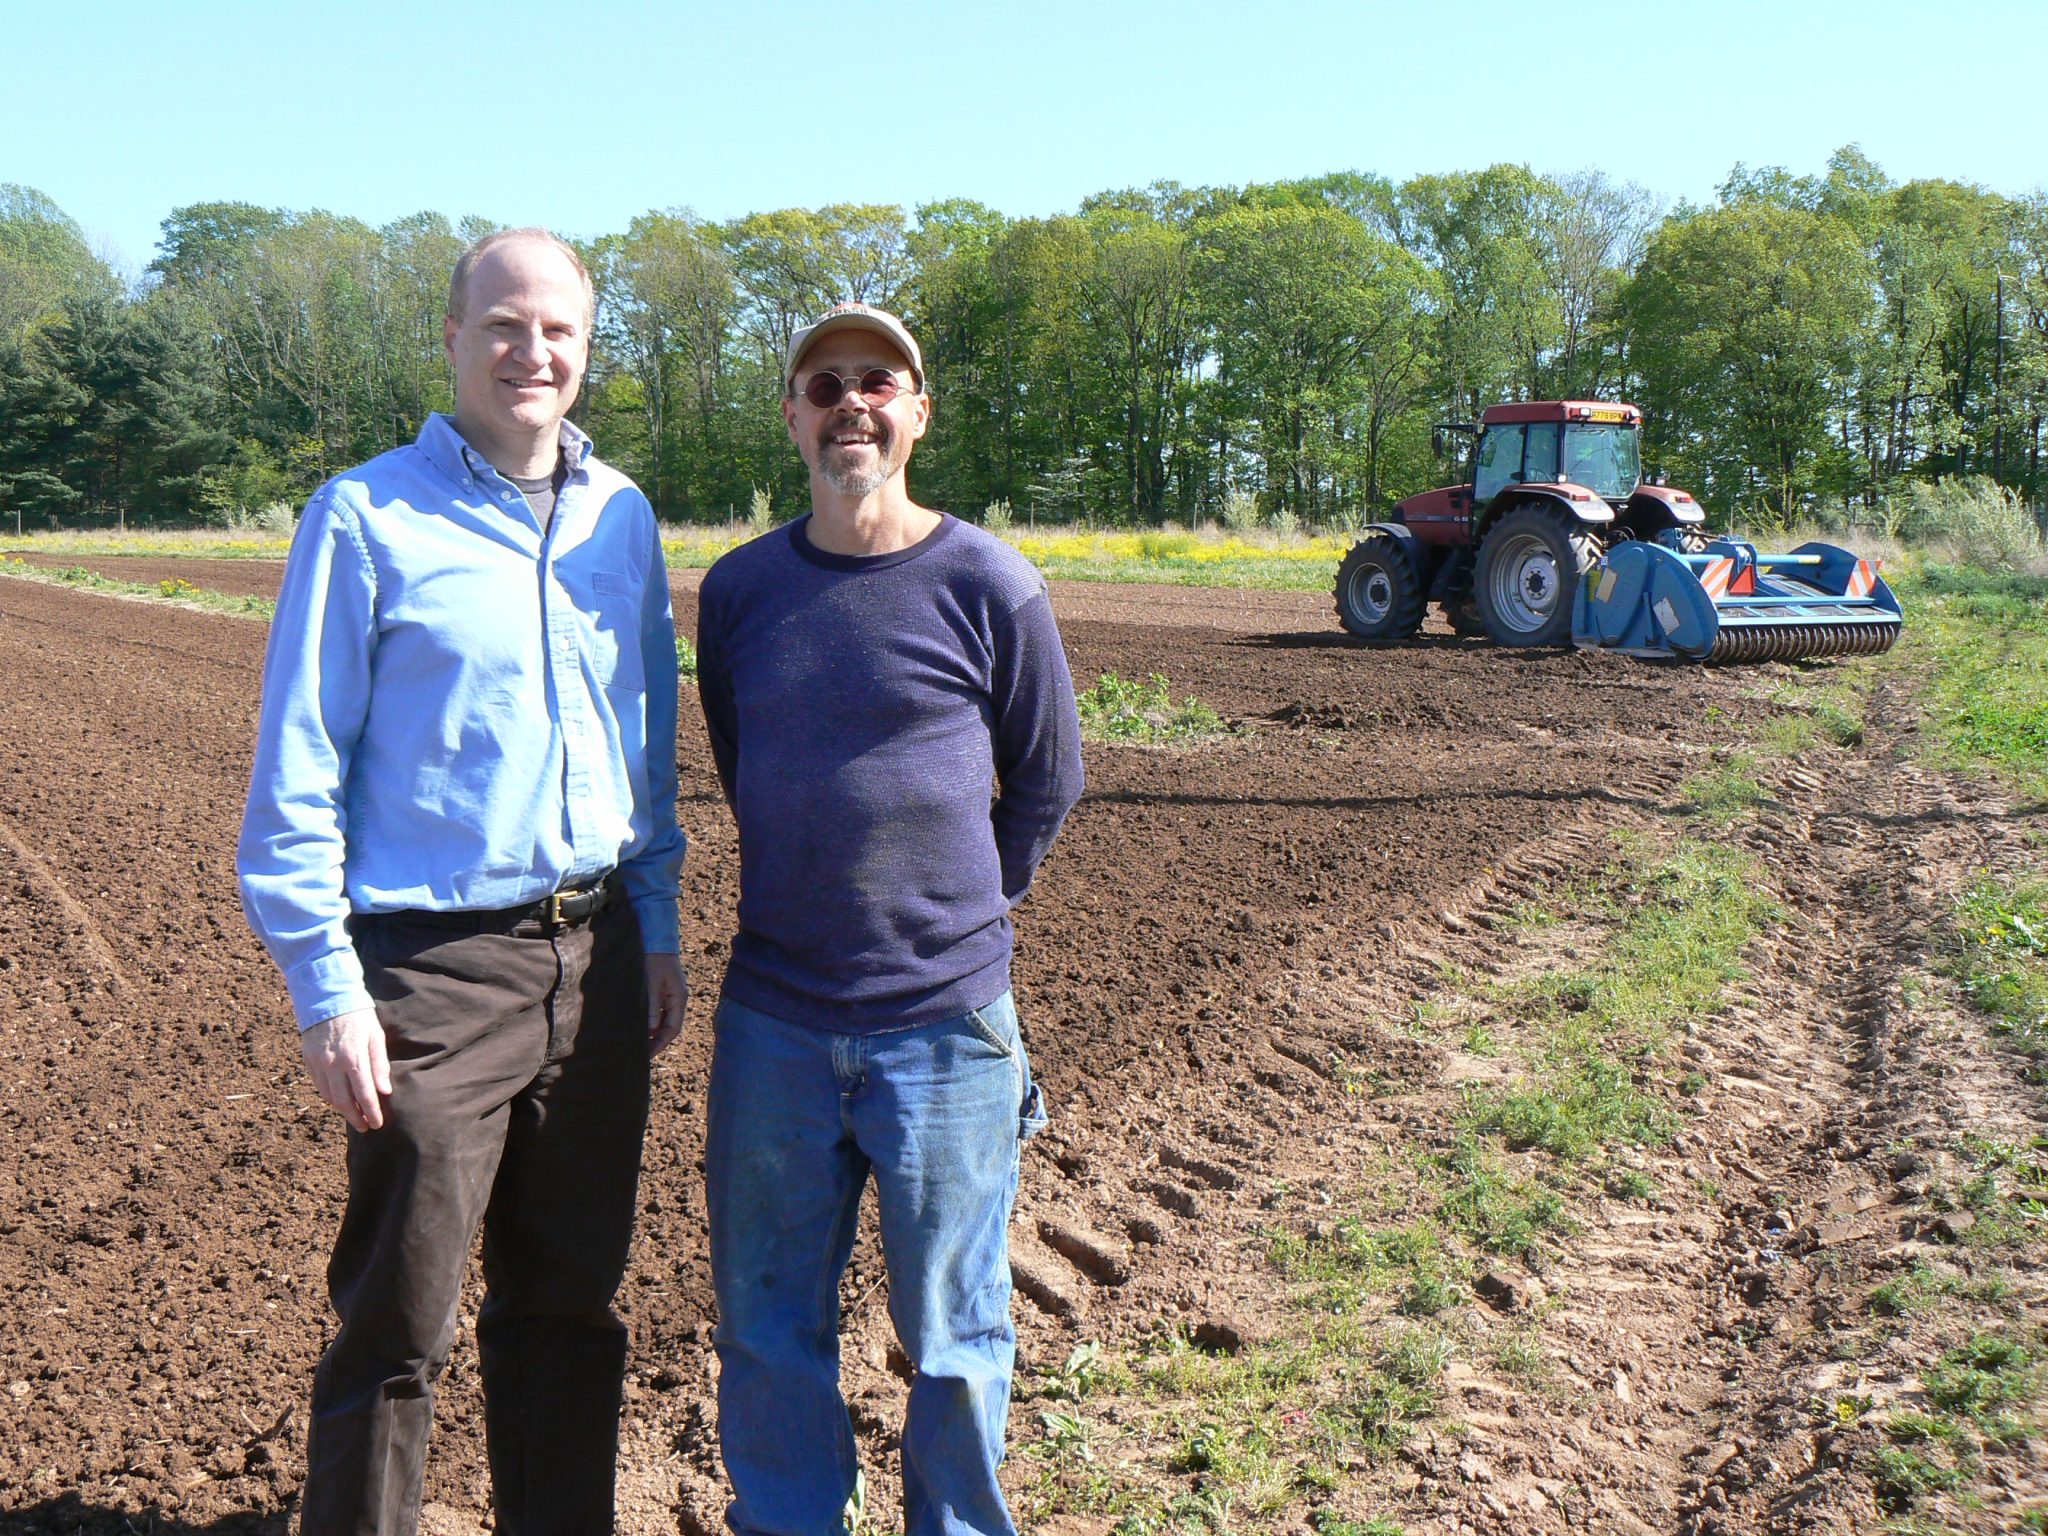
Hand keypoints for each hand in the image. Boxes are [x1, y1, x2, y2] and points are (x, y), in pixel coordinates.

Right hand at [301, 1007, 392, 1131]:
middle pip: (344, 1101)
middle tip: (367, 1126)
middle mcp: (333, 1064)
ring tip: (355, 1116)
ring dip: (343, 1110)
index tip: (378, 1124)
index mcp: (354, 1057)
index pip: (364, 1094)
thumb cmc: (359, 1016)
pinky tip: (341, 1100)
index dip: (371, 1112)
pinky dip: (331, 1097)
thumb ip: (380, 1065)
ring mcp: (318, 1064)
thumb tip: (384, 1092)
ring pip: (330, 1097)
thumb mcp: (376, 1036)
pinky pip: (320, 1086)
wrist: (327, 998)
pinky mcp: (309, 1061)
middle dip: (356, 1118)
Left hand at [645, 952, 688, 1056]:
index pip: (673, 1028)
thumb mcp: (651, 982)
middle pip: (669, 1027)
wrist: (655, 939)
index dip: (661, 1043)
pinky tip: (638, 1026)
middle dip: (656, 1041)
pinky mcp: (661, 992)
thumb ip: (651, 1005)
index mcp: (678, 998)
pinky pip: (657, 1012)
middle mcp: (676, 1000)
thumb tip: (651, 1028)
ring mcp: (669, 996)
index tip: (648, 1054)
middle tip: (641, 1054)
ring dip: (652, 1032)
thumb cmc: (654, 958)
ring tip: (637, 1043)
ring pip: (662, 1021)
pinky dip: (649, 1021)